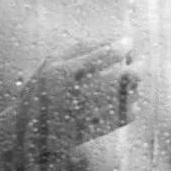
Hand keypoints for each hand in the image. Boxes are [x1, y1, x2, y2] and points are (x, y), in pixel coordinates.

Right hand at [16, 44, 137, 159]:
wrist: (32, 131)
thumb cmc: (43, 88)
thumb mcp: (53, 61)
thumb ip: (82, 47)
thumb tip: (114, 38)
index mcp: (70, 73)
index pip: (109, 55)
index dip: (124, 46)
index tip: (127, 42)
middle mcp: (84, 93)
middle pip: (128, 76)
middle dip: (138, 64)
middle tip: (137, 59)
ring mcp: (95, 113)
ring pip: (133, 93)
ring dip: (135, 82)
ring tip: (127, 77)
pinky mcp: (103, 129)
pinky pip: (131, 112)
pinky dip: (133, 101)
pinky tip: (124, 96)